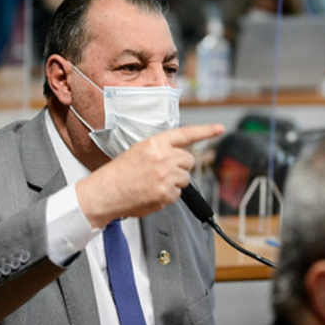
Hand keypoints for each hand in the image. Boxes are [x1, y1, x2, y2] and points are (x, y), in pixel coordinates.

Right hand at [76, 124, 224, 227]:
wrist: (106, 192)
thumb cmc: (119, 173)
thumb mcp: (138, 151)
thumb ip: (160, 150)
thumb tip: (178, 158)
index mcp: (156, 143)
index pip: (186, 134)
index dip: (206, 131)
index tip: (219, 128)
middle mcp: (163, 157)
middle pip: (189, 160)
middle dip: (181, 167)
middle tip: (163, 172)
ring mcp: (166, 176)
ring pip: (185, 179)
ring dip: (175, 182)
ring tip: (154, 183)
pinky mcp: (166, 193)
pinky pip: (177, 194)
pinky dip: (167, 196)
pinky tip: (152, 193)